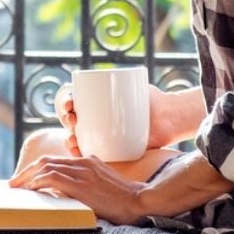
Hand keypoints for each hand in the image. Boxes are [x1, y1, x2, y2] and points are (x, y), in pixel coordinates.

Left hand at [8, 155, 146, 224]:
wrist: (139, 200)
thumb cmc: (123, 198)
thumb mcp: (103, 182)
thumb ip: (87, 180)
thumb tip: (67, 190)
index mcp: (87, 161)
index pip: (55, 160)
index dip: (37, 168)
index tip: (26, 179)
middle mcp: (83, 163)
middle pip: (46, 161)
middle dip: (26, 172)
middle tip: (13, 183)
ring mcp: (82, 172)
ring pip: (46, 167)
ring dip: (27, 177)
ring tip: (17, 188)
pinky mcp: (81, 184)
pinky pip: (53, 178)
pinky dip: (39, 182)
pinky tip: (32, 190)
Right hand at [54, 83, 177, 156]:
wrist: (168, 118)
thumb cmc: (151, 98)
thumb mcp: (137, 85)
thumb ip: (128, 82)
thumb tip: (122, 78)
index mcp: (95, 101)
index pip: (74, 99)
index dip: (66, 101)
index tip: (70, 102)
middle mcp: (94, 118)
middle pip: (71, 118)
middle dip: (65, 118)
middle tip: (72, 119)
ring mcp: (99, 135)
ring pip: (76, 137)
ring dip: (69, 139)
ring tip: (72, 140)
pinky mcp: (108, 151)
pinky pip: (90, 154)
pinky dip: (80, 155)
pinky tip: (78, 155)